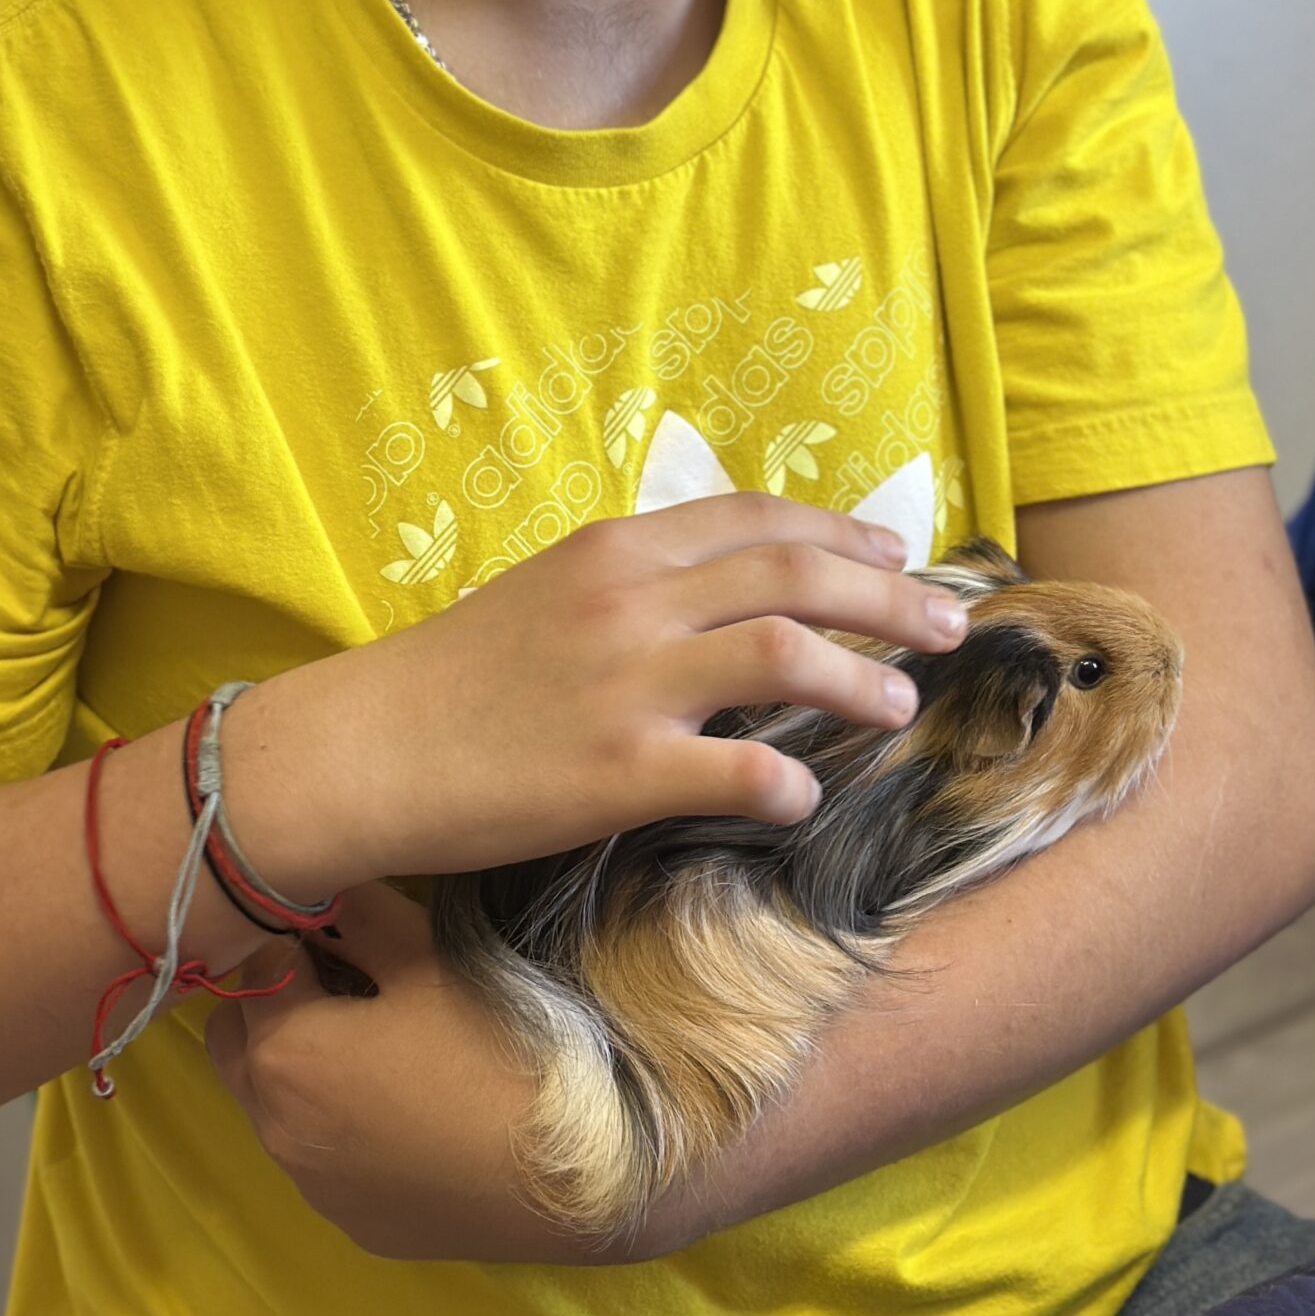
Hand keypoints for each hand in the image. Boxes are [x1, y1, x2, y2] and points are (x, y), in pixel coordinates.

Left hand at [202, 880, 627, 1263]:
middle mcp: (274, 1130)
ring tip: (385, 1047)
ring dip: (302, 1068)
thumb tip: (326, 885)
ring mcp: (313, 1187)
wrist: (571, 1174)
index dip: (293, 939)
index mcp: (283, 1054)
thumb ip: (359, 914)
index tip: (341, 929)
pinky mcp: (355, 1224)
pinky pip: (320, 1159)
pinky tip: (411, 1110)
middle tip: (347, 980)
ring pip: (272, 1107)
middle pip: (237, 1045)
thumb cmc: (493, 1049)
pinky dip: (338, 1126)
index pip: (253, 968)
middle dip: (274, 1003)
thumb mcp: (427, 959)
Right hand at [226, 494, 968, 894]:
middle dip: (892, 596)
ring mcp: (629, 685)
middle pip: (799, 574)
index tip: (897, 553)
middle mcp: (632, 601)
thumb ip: (635, 585)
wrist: (363, 748)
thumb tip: (725, 593)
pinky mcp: (617, 773)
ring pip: (789, 655)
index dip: (842, 531)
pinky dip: (788, 782)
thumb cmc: (451, 678)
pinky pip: (737, 772)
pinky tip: (804, 796)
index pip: (757, 518)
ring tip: (902, 705)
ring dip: (864, 678)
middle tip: (951, 625)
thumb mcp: (547, 594)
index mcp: (616, 550)